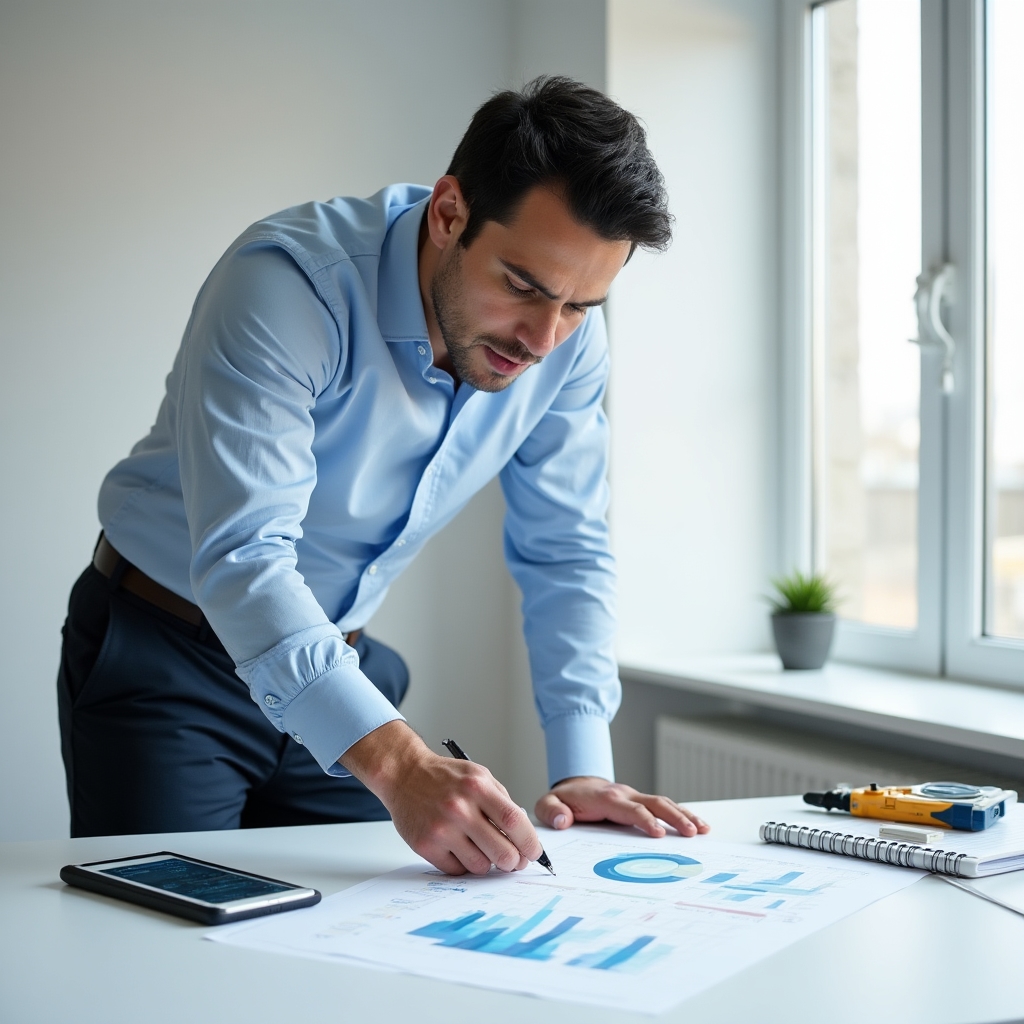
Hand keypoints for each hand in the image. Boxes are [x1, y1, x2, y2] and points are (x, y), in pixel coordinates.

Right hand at [340, 721, 543, 874]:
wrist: (404, 775)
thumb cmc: (444, 777)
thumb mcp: (478, 776)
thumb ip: (502, 802)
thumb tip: (523, 836)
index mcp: (478, 787)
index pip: (515, 822)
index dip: (530, 842)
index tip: (534, 853)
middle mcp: (460, 808)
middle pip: (502, 852)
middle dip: (513, 861)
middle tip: (513, 860)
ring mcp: (441, 829)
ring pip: (481, 866)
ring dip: (487, 863)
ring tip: (480, 848)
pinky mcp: (425, 846)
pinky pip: (457, 870)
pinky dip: (464, 864)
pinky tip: (459, 848)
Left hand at [535, 776, 709, 837]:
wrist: (575, 785)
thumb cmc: (564, 799)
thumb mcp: (548, 804)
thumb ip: (552, 811)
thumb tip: (565, 821)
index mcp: (605, 798)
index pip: (629, 809)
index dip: (644, 820)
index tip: (659, 833)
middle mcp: (625, 794)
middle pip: (654, 803)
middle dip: (674, 817)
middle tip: (692, 833)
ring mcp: (635, 797)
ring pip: (664, 802)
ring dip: (684, 815)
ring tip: (703, 829)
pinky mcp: (641, 802)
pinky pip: (664, 806)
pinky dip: (683, 813)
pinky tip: (699, 825)